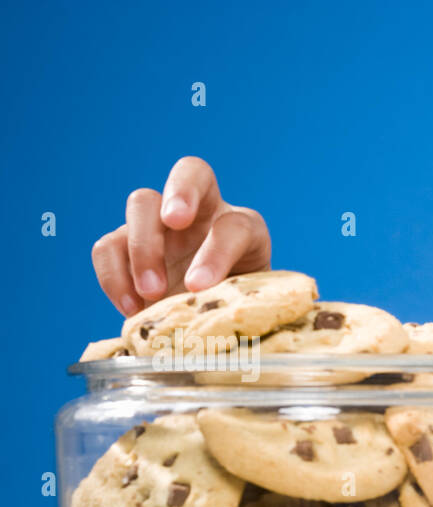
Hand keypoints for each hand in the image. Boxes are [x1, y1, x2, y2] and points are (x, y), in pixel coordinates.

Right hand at [91, 155, 270, 316]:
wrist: (206, 327)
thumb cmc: (232, 317)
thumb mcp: (245, 311)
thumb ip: (239, 305)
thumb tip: (216, 313)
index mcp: (243, 230)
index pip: (236, 225)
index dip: (218, 250)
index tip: (199, 285)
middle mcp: (204, 215)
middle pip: (192, 173)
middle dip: (182, 193)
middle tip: (173, 222)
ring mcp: (162, 226)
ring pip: (141, 202)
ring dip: (143, 245)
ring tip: (152, 293)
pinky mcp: (127, 245)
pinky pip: (107, 246)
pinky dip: (113, 275)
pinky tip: (131, 309)